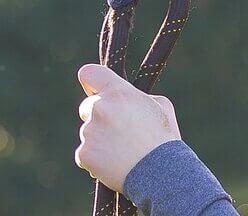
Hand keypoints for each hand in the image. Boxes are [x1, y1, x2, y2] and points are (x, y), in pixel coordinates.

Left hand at [74, 63, 181, 192]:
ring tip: (121, 153)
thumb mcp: (161, 107)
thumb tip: (130, 100)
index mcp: (118, 92)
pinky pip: (84, 154)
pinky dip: (95, 160)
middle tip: (116, 131)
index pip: (89, 73)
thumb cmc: (163, 139)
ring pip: (88, 132)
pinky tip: (113, 165)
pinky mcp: (84, 154)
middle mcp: (99, 107)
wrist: (160, 173)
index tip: (95, 90)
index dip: (92, 82)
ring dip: (99, 140)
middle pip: (86, 106)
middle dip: (97, 116)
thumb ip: (139, 97)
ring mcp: (89, 131)